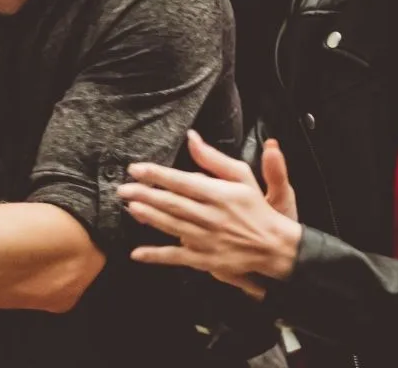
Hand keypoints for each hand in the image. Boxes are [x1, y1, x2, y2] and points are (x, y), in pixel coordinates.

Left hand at [118, 131, 301, 297]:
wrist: (275, 246)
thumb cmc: (255, 206)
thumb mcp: (241, 175)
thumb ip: (213, 158)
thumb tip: (191, 137)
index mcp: (219, 194)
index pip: (183, 182)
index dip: (158, 175)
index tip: (136, 168)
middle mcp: (211, 217)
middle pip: (173, 204)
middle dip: (146, 195)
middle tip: (123, 189)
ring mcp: (207, 240)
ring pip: (172, 227)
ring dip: (149, 218)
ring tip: (129, 207)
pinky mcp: (205, 260)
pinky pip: (177, 258)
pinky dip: (156, 256)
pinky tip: (137, 253)